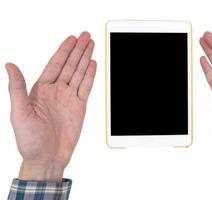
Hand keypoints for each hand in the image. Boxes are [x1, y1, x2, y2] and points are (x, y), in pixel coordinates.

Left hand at [5, 32, 96, 180]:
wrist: (46, 159)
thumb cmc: (29, 140)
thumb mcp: (18, 114)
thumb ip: (17, 89)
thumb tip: (10, 65)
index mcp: (40, 90)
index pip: (54, 65)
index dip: (63, 51)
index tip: (71, 39)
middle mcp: (56, 91)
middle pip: (69, 65)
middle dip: (78, 50)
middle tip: (86, 36)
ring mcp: (69, 99)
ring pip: (79, 73)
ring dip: (85, 59)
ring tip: (91, 46)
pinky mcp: (79, 107)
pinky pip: (86, 88)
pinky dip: (90, 76)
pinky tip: (93, 65)